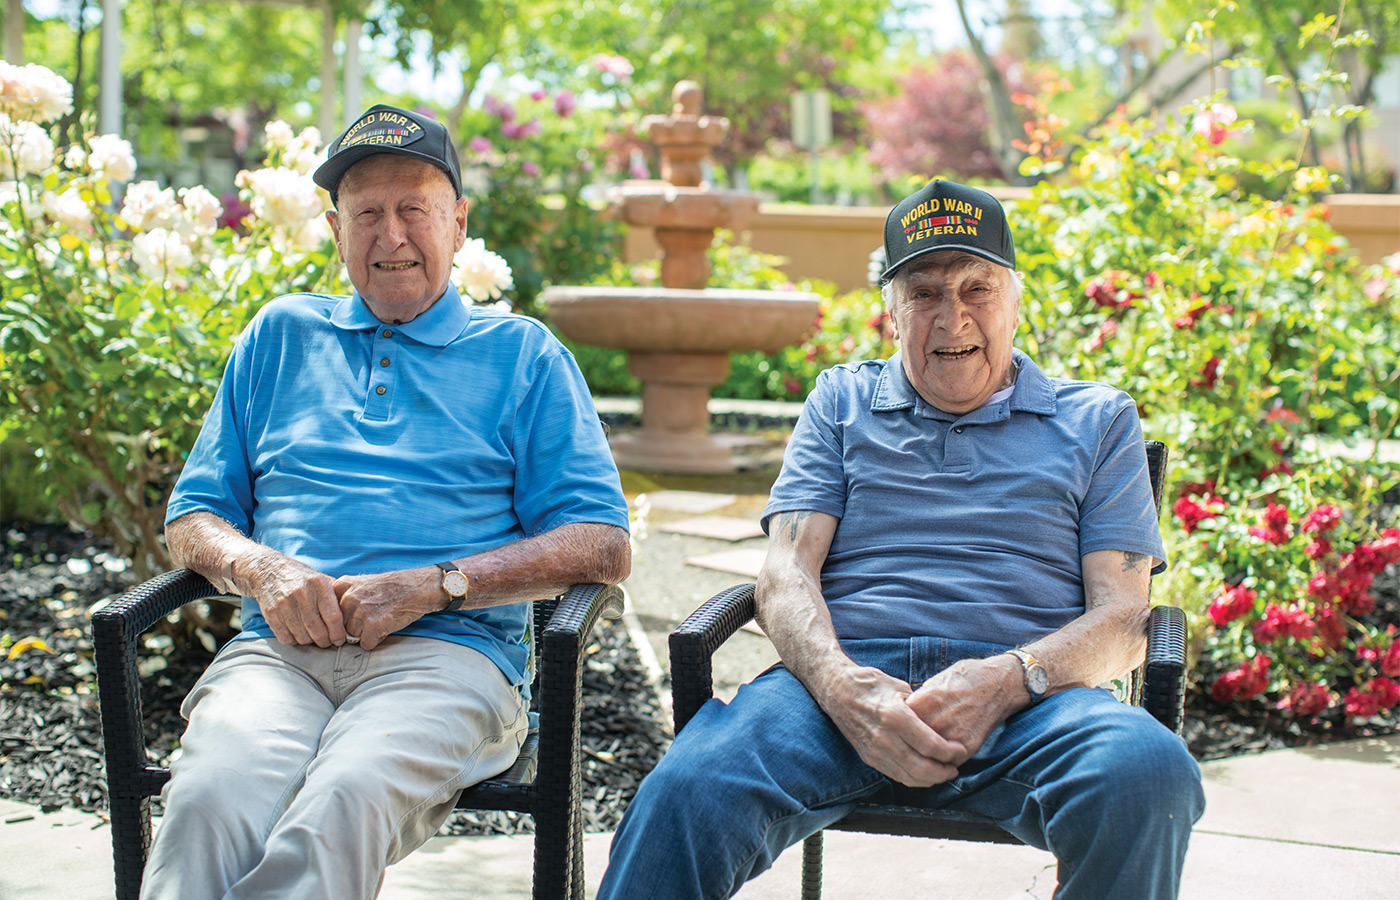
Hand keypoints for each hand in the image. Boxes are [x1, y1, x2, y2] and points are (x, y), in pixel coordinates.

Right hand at [241, 551, 344, 647]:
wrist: (268, 570)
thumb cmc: (300, 577)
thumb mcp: (320, 578)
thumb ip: (335, 594)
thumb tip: (353, 614)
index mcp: (319, 586)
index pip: (333, 617)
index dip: (339, 633)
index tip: (340, 640)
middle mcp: (302, 595)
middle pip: (319, 631)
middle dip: (326, 641)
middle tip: (328, 642)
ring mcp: (285, 605)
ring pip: (303, 637)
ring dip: (310, 642)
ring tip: (313, 637)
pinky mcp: (271, 614)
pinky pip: (286, 638)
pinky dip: (294, 641)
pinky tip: (298, 635)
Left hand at [334, 566, 442, 650]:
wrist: (417, 588)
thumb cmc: (391, 588)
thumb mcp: (362, 582)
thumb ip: (343, 596)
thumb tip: (327, 620)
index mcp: (343, 585)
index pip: (329, 612)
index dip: (341, 618)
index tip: (351, 617)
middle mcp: (348, 597)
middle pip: (340, 626)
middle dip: (354, 627)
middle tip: (371, 618)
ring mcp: (360, 611)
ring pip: (352, 636)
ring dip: (365, 634)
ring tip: (380, 620)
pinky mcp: (373, 625)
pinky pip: (366, 644)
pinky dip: (376, 640)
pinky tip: (385, 626)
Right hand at [817, 664, 966, 787]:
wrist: (836, 690)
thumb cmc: (869, 684)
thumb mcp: (899, 687)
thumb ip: (919, 707)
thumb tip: (939, 720)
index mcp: (895, 716)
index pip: (930, 745)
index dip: (950, 752)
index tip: (961, 749)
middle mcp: (884, 737)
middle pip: (921, 767)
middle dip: (943, 771)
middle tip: (955, 767)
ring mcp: (875, 750)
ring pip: (909, 777)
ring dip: (930, 779)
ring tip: (943, 773)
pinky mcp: (868, 757)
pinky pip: (895, 776)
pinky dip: (913, 779)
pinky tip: (923, 774)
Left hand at [905, 656, 1024, 763]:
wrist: (998, 684)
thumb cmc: (965, 678)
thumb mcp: (934, 681)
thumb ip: (918, 701)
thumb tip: (904, 713)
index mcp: (923, 702)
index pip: (898, 723)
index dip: (897, 725)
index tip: (898, 725)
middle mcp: (936, 722)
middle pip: (910, 741)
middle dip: (908, 742)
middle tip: (908, 741)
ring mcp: (952, 737)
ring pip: (927, 756)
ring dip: (923, 755)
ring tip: (921, 750)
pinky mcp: (967, 748)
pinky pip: (947, 761)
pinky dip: (941, 760)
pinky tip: (938, 755)